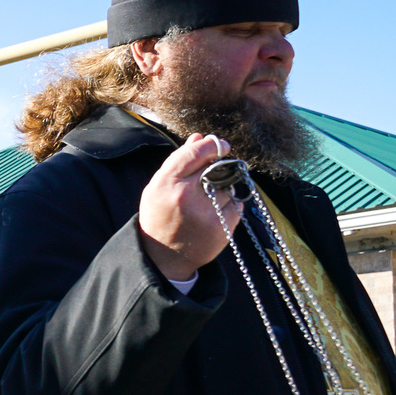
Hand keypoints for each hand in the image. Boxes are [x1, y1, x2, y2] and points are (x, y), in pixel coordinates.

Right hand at [137, 133, 243, 282]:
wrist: (165, 257)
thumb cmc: (161, 217)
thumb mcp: (159, 188)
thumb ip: (179, 162)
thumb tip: (199, 137)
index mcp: (166, 184)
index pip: (196, 152)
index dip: (211, 144)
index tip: (220, 145)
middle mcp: (186, 196)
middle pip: (215, 167)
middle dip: (218, 167)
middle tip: (213, 175)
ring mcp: (206, 212)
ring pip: (228, 185)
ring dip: (223, 188)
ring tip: (208, 201)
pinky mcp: (222, 227)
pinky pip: (237, 203)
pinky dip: (230, 204)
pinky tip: (215, 213)